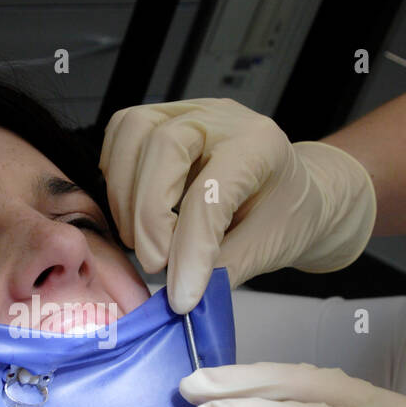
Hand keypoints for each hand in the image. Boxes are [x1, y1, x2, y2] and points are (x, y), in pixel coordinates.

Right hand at [99, 98, 376, 312]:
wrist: (288, 193)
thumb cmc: (283, 215)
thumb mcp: (267, 249)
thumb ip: (222, 269)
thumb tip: (178, 291)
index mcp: (260, 145)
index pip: (211, 193)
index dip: (190, 248)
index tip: (182, 296)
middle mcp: (221, 118)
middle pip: (165, 146)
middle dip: (150, 215)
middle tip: (156, 264)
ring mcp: (187, 110)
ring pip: (133, 132)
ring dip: (126, 197)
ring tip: (144, 243)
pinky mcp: (159, 117)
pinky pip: (119, 135)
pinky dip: (117, 178)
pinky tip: (133, 214)